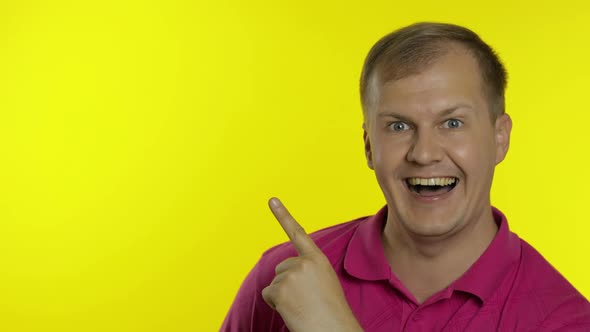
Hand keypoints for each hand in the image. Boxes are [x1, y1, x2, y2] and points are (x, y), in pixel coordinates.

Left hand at [261, 197, 362, 331]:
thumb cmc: (331, 313)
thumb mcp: (324, 284)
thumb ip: (307, 273)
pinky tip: (293, 311)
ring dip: (283, 297)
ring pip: (274, 284)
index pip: (298, 234)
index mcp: (318, 260)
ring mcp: (291, 275)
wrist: (334, 329)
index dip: (283, 215)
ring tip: (302, 307)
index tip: (271, 199)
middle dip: (287, 284)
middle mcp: (304, 263)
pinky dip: (276, 305)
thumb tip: (283, 279)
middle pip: (281, 269)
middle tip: (306, 300)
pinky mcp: (280, 289)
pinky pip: (268, 295)